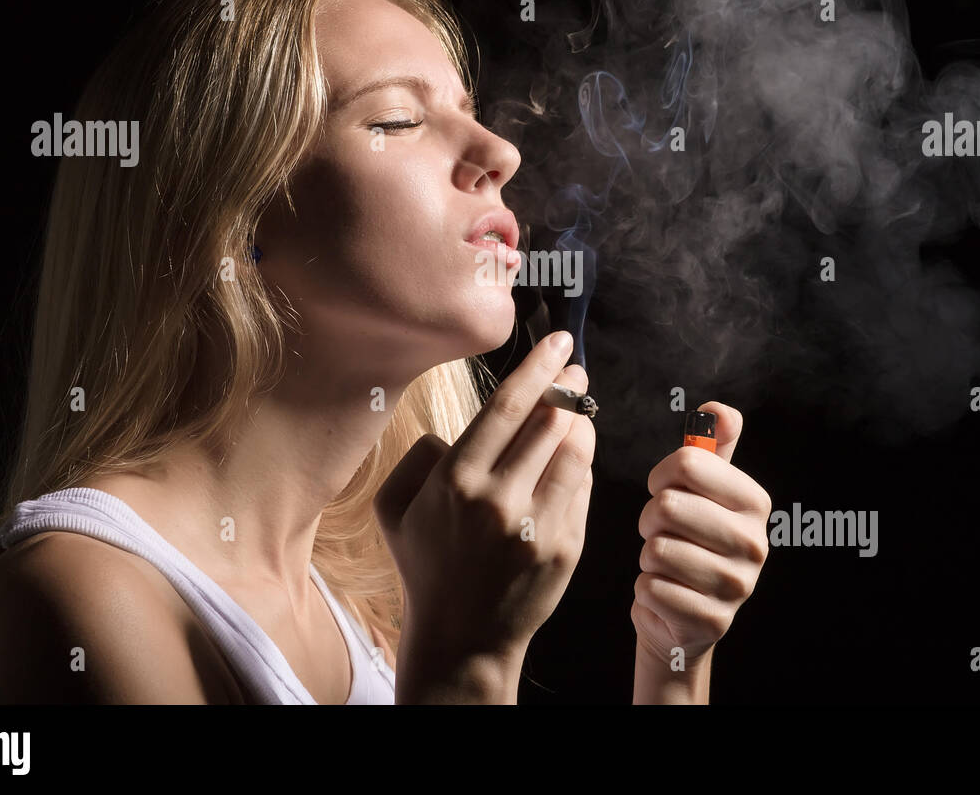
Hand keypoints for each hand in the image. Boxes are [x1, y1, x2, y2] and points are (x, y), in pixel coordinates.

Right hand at [375, 331, 594, 687]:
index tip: (559, 342)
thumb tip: (455, 430)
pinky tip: (572, 457)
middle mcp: (498, 500)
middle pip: (549, 421)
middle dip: (568, 388)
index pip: (508, 406)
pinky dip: (581, 465)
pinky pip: (582, 488)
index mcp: (455, 481)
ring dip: (581, 423)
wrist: (461, 636)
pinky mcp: (565, 548)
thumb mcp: (396, 509)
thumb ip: (418, 456)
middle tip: (574, 370)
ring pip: (575, 452)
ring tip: (578, 410)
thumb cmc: (426, 564)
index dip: (539, 366)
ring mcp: (537, 526)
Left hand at [632, 402, 770, 670]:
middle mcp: (754, 543)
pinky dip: (647, 589)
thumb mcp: (703, 489)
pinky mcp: (712, 621)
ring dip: (649, 555)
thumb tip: (720, 410)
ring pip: (656, 549)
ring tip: (667, 563)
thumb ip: (712, 445)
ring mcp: (737, 586)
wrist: (682, 612)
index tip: (667, 491)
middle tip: (662, 531)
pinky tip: (667, 592)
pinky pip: (651, 587)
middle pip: (668, 506)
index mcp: (755, 501)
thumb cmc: (688, 538)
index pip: (688, 464)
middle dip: (650, 518)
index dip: (663, 476)